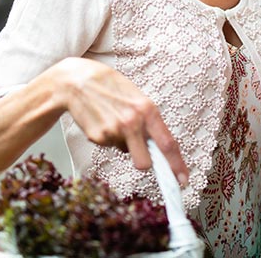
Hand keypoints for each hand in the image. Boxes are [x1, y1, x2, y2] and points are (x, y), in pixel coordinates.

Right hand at [46, 57, 187, 184]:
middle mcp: (132, 123)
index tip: (183, 179)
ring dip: (123, 142)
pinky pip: (110, 145)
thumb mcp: (137, 97)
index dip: (177, 165)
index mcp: (147, 110)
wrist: (77, 82)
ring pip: (126, 151)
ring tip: (115, 120)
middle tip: (140, 151)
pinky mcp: (97, 137)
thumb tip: (160, 146)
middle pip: (144, 163)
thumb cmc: (110, 86)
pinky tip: (103, 120)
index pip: (167, 144)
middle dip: (144, 163)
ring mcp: (113, 132)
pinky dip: (108, 137)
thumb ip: (149, 121)